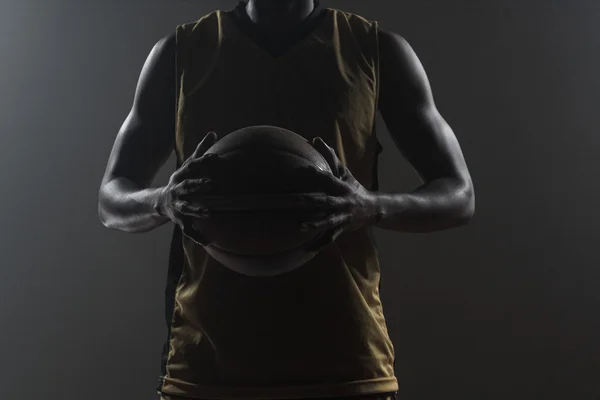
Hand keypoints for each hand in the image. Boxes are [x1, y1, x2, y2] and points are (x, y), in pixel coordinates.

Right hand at [158, 131, 220, 245]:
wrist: (155, 203)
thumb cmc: (179, 181)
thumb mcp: (187, 165)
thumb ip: (200, 150)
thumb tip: (213, 132)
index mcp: (181, 176)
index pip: (192, 166)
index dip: (203, 162)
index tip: (216, 158)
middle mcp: (177, 190)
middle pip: (187, 186)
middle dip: (197, 184)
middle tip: (211, 183)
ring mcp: (177, 206)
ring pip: (187, 208)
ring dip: (197, 210)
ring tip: (209, 212)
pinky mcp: (179, 220)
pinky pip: (189, 230)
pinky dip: (198, 236)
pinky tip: (208, 242)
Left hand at [297, 137, 381, 250]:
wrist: (373, 209)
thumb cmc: (353, 188)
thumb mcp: (344, 172)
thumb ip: (330, 157)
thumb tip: (315, 139)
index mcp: (342, 187)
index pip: (328, 179)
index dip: (316, 174)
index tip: (301, 170)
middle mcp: (343, 202)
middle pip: (324, 201)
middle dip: (308, 201)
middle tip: (290, 200)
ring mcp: (342, 217)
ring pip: (328, 222)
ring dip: (315, 224)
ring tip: (299, 226)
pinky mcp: (341, 229)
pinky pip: (329, 238)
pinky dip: (318, 244)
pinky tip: (305, 249)